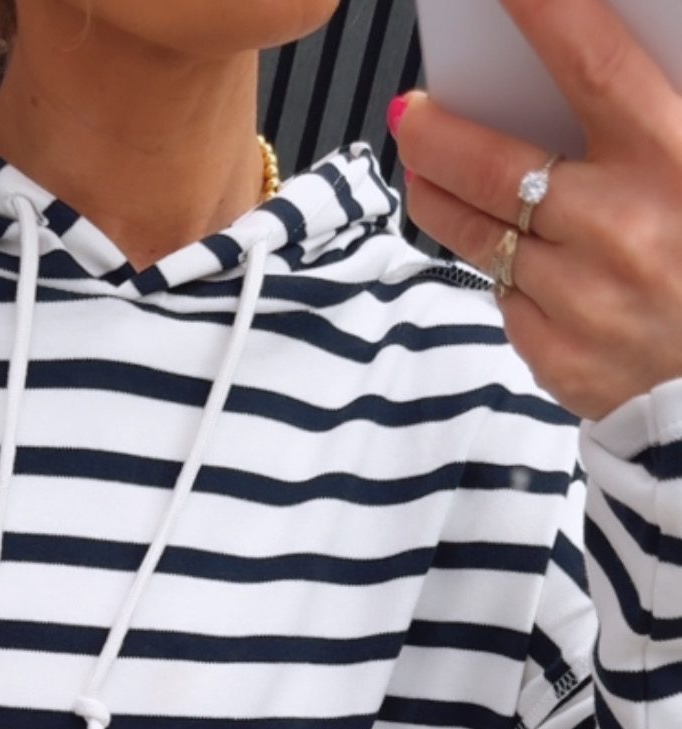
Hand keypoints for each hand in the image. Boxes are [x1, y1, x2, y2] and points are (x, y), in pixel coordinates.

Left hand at [393, 0, 681, 420]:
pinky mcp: (559, 357)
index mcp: (673, 162)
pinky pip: (508, 300)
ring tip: (424, 173)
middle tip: (410, 112)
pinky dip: (504, 273)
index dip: (540, 12)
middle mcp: (619, 229)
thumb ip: (656, 118)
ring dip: (441, 199)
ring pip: (482, 237)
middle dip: (438, 134)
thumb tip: (582, 72)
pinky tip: (509, 255)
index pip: (591, 63)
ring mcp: (582, 301)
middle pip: (496, 166)